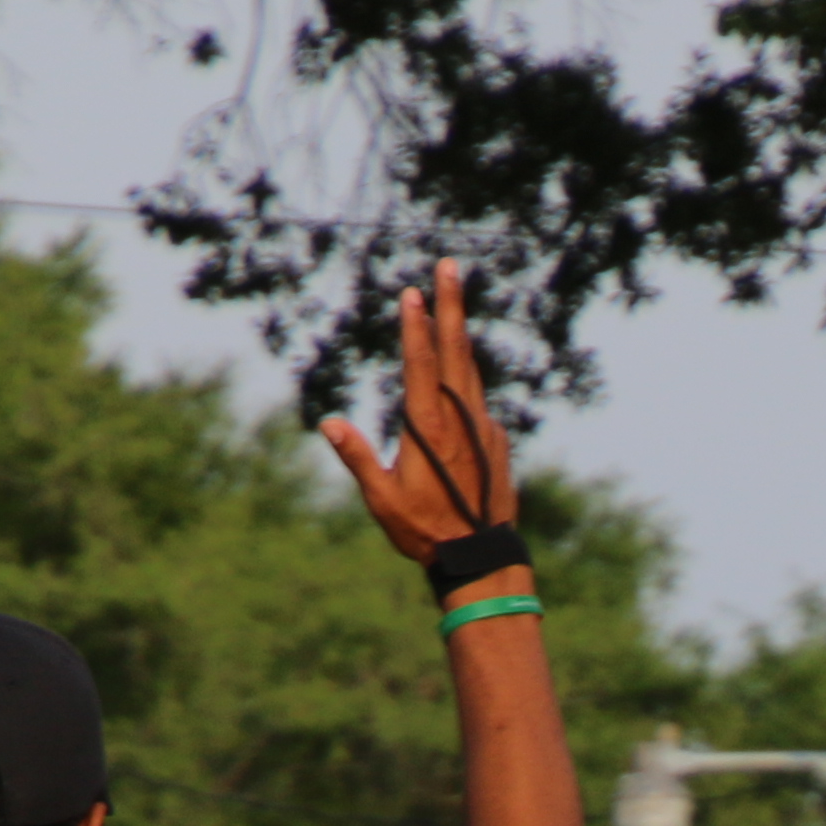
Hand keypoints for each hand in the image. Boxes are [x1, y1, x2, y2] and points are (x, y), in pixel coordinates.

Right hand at [318, 260, 521, 578]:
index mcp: (428, 427)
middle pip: (456, 350)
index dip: (417, 327)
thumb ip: (358, 458)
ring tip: (453, 304)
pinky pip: (479, 401)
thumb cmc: (424, 532)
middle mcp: (460, 419)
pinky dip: (468, 380)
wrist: (481, 558)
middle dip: (452, 306)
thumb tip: (329, 424)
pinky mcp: (496, 441)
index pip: (422, 364)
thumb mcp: (382, 500)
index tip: (414, 293)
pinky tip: (460, 376)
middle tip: (451, 266)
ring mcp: (483, 428)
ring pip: (471, 370)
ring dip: (461, 335)